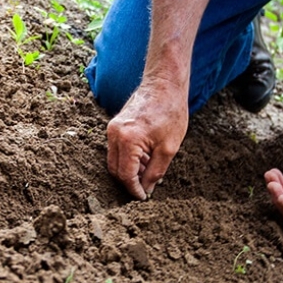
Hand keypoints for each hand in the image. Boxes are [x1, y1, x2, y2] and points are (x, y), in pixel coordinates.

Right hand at [106, 78, 187, 199]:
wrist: (164, 84)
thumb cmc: (170, 112)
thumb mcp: (169, 148)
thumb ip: (155, 172)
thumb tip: (146, 189)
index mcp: (127, 140)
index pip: (125, 175)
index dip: (134, 189)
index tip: (143, 198)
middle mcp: (114, 134)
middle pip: (115, 170)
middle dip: (130, 182)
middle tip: (146, 188)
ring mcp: (112, 129)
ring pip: (115, 160)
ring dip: (130, 170)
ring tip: (150, 171)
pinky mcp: (115, 125)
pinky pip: (117, 149)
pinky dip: (128, 158)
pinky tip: (146, 158)